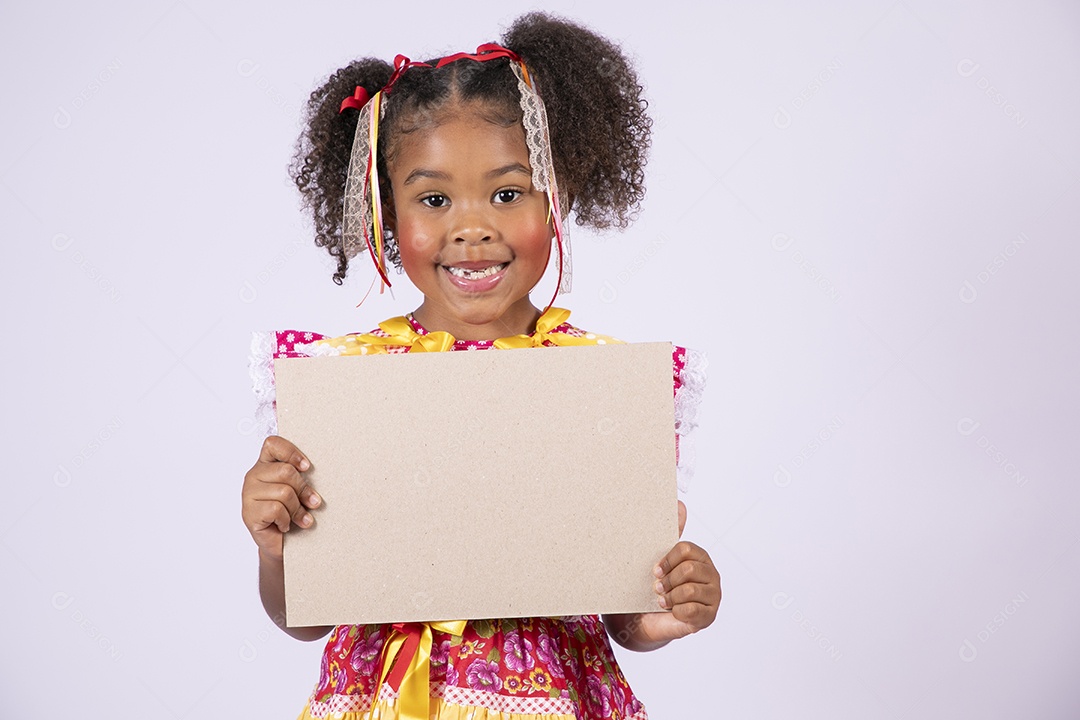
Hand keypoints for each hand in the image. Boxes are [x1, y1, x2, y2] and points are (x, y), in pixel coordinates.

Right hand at [241, 435, 321, 560]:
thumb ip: (300, 478)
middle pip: (286, 471)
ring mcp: (248, 494)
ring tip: (299, 518)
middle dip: (303, 490)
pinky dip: (286, 520)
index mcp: (265, 465)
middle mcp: (253, 476)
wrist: (280, 544)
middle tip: (312, 502)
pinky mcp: (248, 513)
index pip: (272, 444)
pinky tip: (285, 525)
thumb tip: (314, 477)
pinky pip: (276, 509)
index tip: (307, 467)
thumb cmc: (291, 513)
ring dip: (297, 509)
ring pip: (284, 492)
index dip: (292, 453)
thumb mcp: (298, 491)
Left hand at [639, 500, 721, 643]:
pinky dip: (675, 611)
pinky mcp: (709, 616)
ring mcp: (713, 596)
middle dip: (668, 580)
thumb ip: (673, 532)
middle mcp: (712, 575)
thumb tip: (680, 504)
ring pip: (688, 590)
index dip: (667, 560)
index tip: (656, 569)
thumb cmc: (660, 585)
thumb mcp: (664, 559)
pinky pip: (690, 610)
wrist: (652, 617)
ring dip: (670, 596)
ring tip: (663, 600)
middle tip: (659, 587)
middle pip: (687, 569)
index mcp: (701, 558)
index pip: (686, 549)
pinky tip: (673, 611)